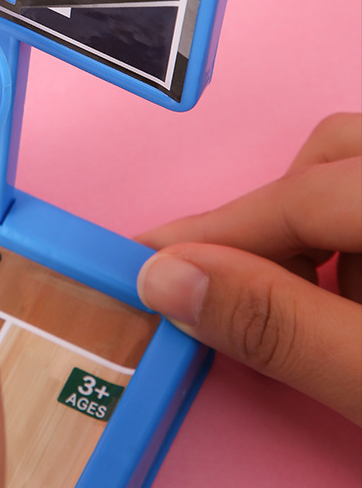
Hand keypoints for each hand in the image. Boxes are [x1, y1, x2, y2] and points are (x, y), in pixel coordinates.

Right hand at [136, 113, 361, 425]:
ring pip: (352, 176)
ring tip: (332, 315)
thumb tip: (172, 283)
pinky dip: (351, 242)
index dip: (213, 236)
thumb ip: (281, 328)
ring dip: (319, 236)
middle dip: (275, 225)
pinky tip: (359, 307)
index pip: (300, 197)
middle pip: (329, 159)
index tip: (147, 265)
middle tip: (245, 291)